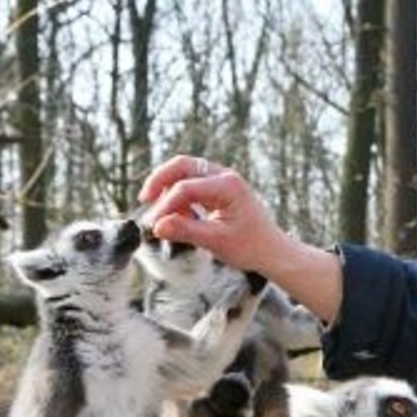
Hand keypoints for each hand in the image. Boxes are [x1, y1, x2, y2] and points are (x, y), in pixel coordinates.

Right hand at [139, 155, 342, 321]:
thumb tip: (157, 226)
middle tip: (145, 200)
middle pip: (181, 165)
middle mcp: (225, 176)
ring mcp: (221, 180)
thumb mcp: (216, 241)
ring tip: (164, 216)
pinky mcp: (217, 188)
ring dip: (168, 188)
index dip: (165, 205)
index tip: (153, 226)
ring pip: (184, 172)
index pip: (185, 188)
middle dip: (159, 180)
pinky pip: (191, 183)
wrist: (271, 251)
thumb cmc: (249, 247)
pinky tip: (179, 216)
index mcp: (228, 186)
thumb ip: (186, 231)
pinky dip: (179, 195)